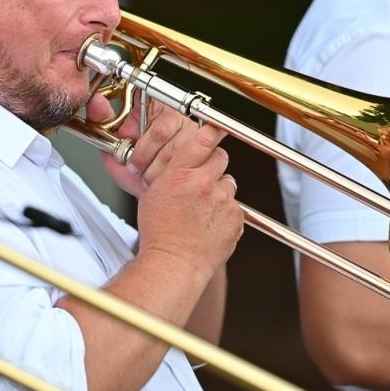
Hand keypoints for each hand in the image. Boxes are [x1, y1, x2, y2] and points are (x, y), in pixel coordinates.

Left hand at [93, 94, 216, 198]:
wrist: (150, 195)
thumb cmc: (135, 170)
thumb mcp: (113, 146)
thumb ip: (102, 121)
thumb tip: (95, 102)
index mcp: (154, 107)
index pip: (152, 104)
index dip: (142, 135)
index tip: (133, 149)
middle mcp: (177, 116)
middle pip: (163, 130)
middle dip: (146, 155)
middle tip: (137, 168)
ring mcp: (193, 132)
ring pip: (177, 147)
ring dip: (158, 167)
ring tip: (148, 176)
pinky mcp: (208, 150)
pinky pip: (192, 161)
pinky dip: (173, 174)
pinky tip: (163, 180)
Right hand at [130, 112, 242, 274]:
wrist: (174, 262)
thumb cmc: (159, 232)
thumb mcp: (153, 193)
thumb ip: (172, 172)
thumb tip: (184, 159)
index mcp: (179, 175)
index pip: (202, 140)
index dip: (211, 131)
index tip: (216, 127)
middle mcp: (203, 183)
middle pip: (221, 158)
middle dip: (213, 165)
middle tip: (203, 180)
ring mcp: (222, 201)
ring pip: (228, 183)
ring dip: (219, 191)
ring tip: (203, 209)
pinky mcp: (236, 217)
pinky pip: (234, 207)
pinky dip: (226, 213)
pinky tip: (210, 224)